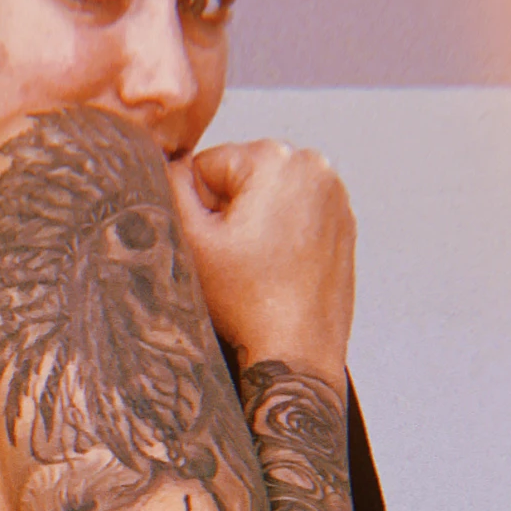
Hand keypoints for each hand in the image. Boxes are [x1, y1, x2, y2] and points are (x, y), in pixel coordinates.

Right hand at [167, 138, 355, 381]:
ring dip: (256, 225)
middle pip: (243, 178)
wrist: (297, 352)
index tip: (217, 244)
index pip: (209, 165)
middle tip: (237, 260)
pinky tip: (279, 270)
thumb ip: (169, 186)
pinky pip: (296, 218)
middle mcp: (315, 167)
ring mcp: (335, 197)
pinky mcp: (343, 225)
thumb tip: (167, 163)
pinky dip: (283, 238)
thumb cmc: (248, 303)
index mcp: (276, 158)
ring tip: (259, 266)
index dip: (200, 208)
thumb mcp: (191, 240)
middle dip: (231, 213)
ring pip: (269, 198)